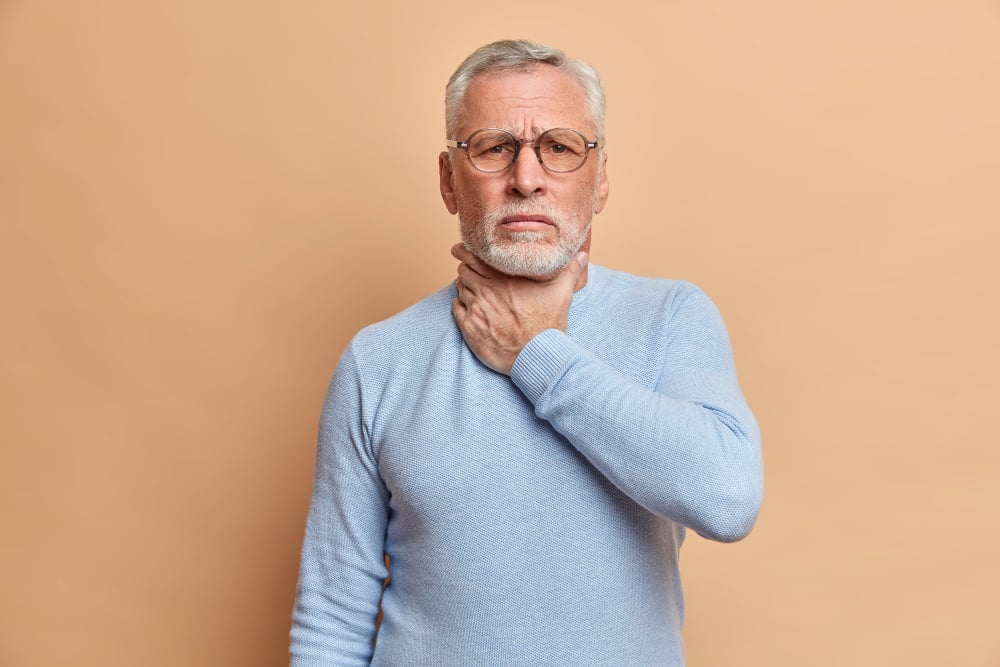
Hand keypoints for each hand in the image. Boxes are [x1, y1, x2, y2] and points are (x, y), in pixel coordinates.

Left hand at [450, 244, 588, 374]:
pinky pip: (456, 308)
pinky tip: (467, 306)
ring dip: (464, 287)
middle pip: (464, 270)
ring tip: (472, 289)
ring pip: (460, 289)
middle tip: (468, 270)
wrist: (535, 358)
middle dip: (466, 269)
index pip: (475, 256)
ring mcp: (476, 310)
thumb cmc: (547, 327)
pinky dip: (460, 304)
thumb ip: (569, 271)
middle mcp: (486, 291)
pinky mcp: (470, 328)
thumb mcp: (561, 295)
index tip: (462, 248)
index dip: (466, 250)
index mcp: (504, 279)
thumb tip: (583, 255)